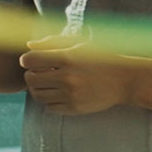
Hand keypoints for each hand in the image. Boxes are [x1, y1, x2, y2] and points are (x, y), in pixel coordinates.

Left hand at [19, 35, 138, 115]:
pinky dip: (49, 101)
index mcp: (67, 58)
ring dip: (37, 88)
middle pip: (30, 79)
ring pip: (37, 95)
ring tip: (47, 83)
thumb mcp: (79, 44)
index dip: (27, 60)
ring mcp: (71, 95)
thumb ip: (52, 43)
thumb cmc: (100, 58)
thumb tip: (28, 46)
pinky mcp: (75, 109)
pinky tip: (58, 93)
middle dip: (31, 74)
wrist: (125, 79)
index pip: (29, 60)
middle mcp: (67, 78)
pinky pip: (50, 107)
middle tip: (39, 72)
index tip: (33, 60)